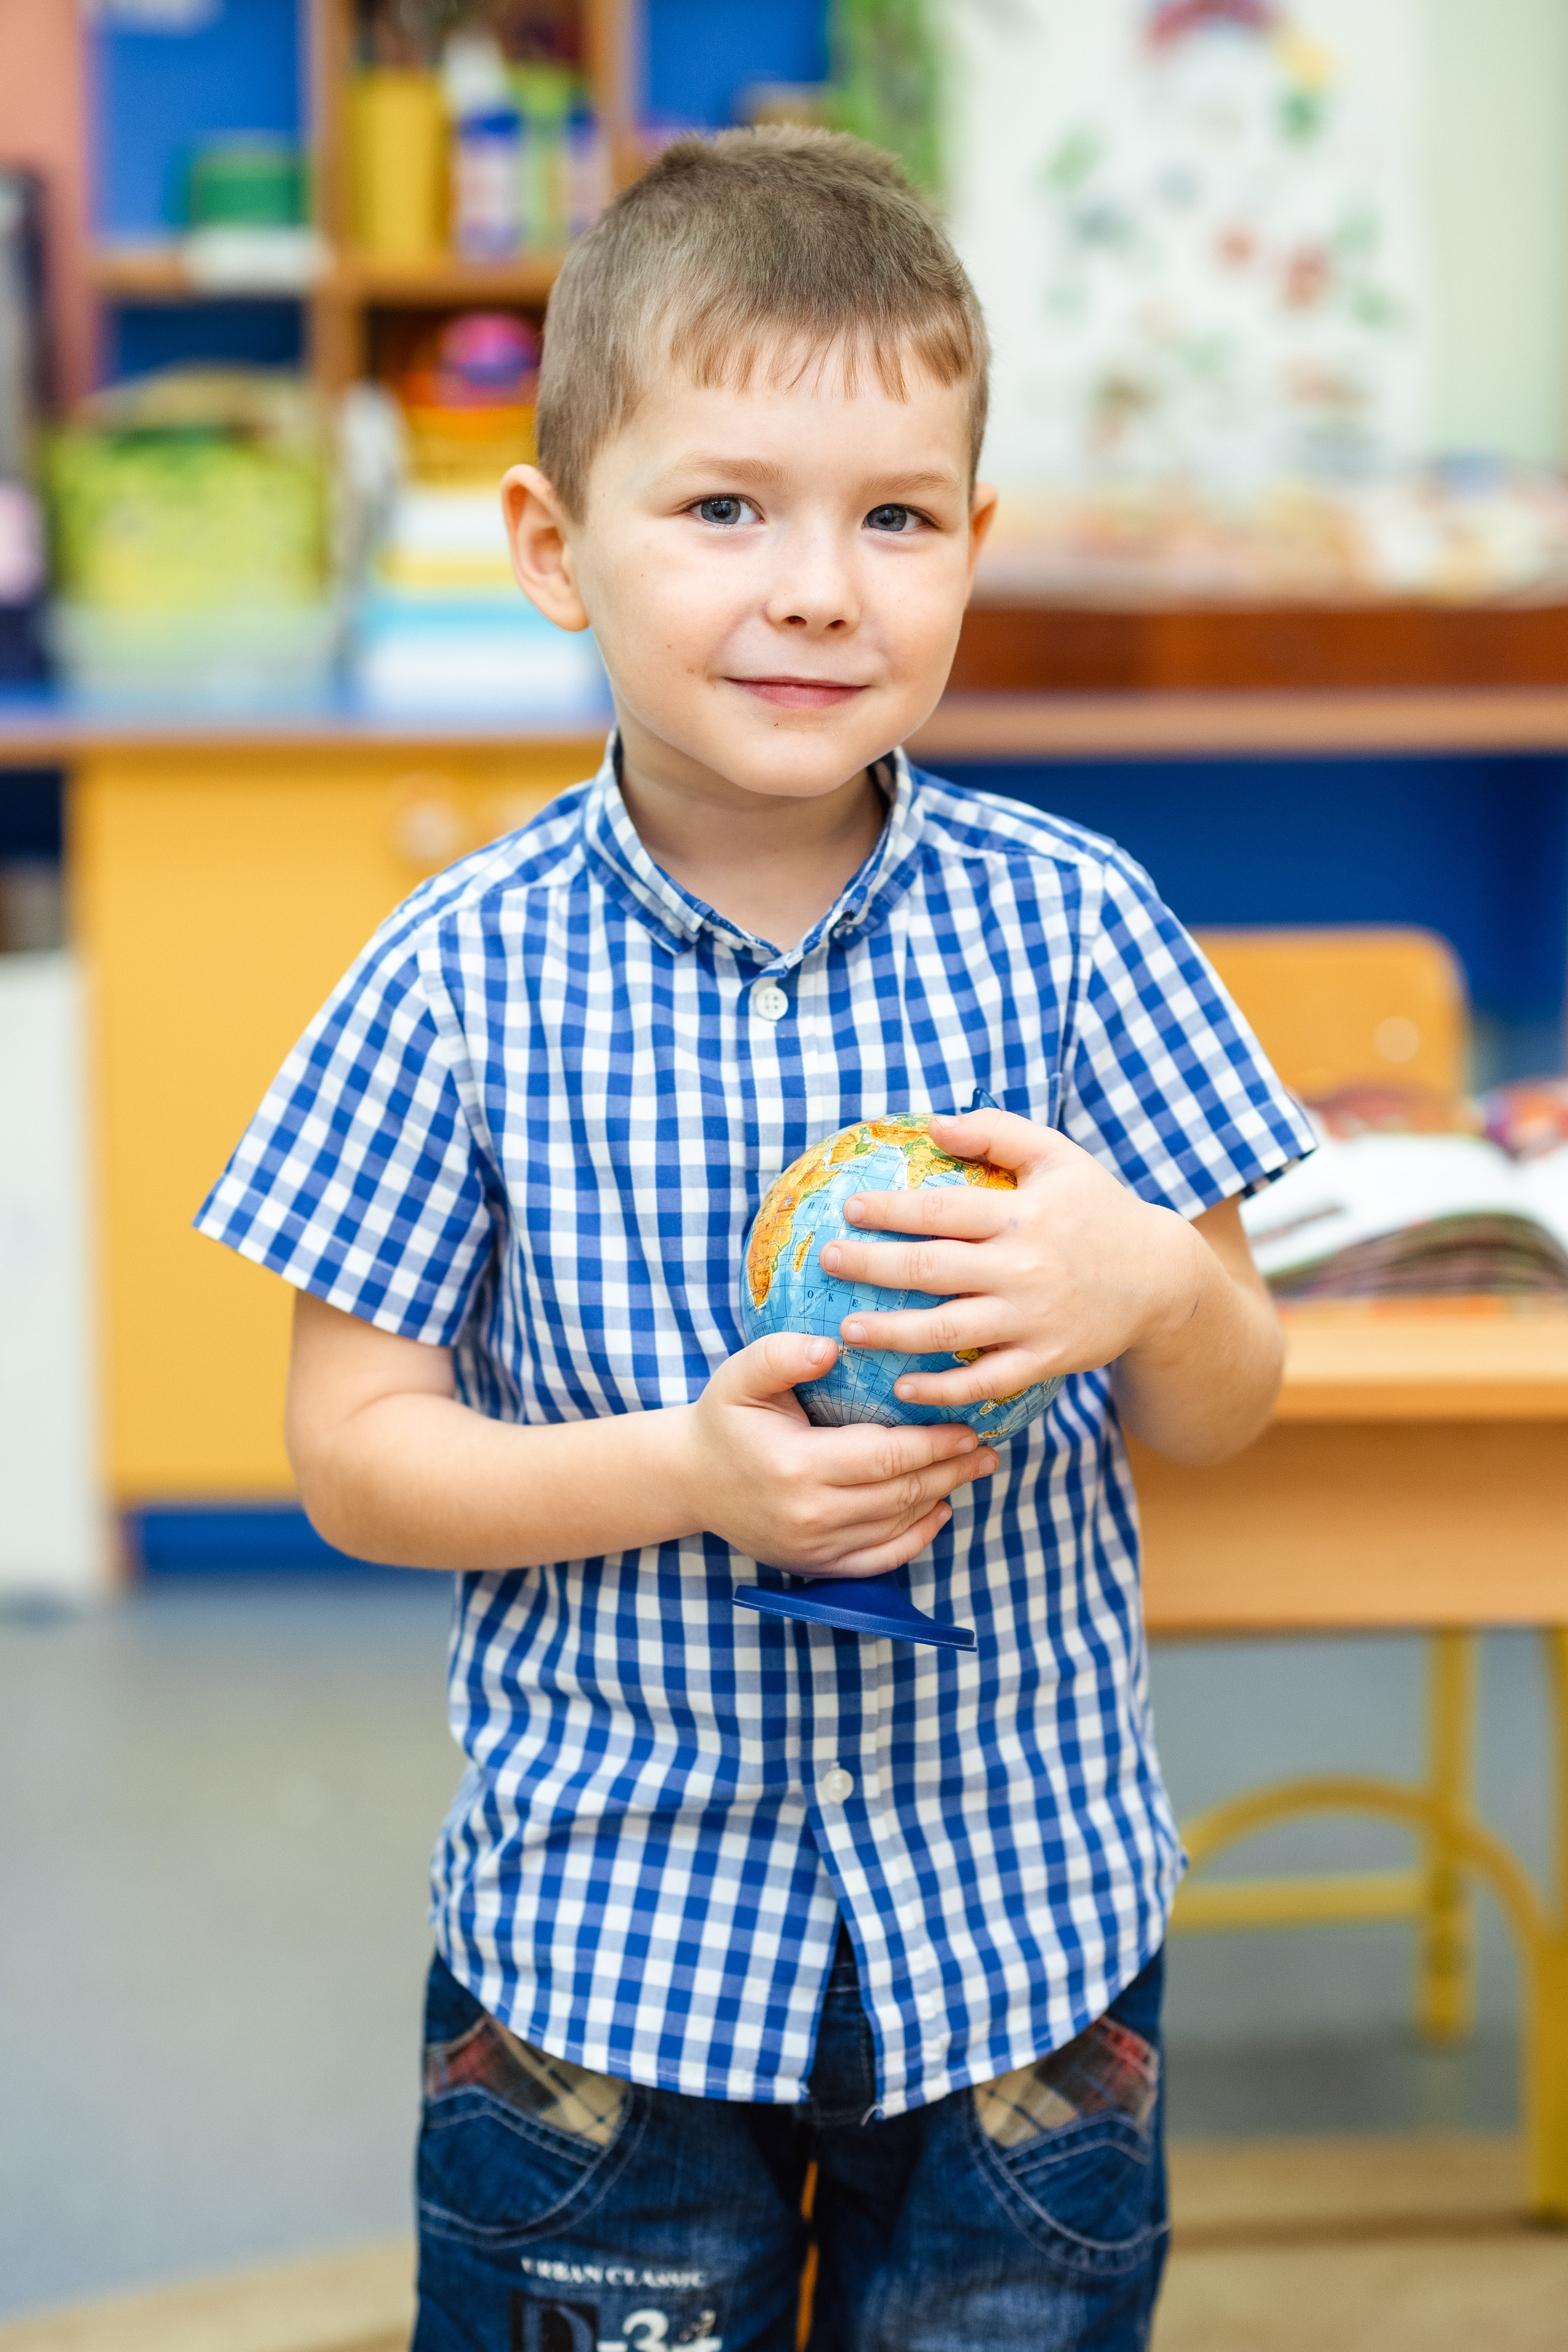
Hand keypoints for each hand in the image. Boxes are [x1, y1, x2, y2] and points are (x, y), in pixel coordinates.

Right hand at [680, 1333, 996, 1577]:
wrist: (690, 1479)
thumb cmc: (723, 1421)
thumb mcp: (740, 1377)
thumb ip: (781, 1355)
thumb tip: (831, 1347)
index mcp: (796, 1466)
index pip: (885, 1458)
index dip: (933, 1444)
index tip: (967, 1426)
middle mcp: (809, 1515)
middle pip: (900, 1494)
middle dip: (950, 1470)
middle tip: (985, 1449)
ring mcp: (813, 1547)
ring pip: (896, 1526)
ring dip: (940, 1497)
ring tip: (972, 1470)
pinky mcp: (816, 1565)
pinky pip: (879, 1559)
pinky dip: (916, 1538)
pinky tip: (938, 1512)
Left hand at [817, 1108, 1208, 1411]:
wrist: (1162, 1279)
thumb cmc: (1097, 1209)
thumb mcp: (1058, 1155)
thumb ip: (997, 1132)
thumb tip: (935, 1124)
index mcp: (1020, 1215)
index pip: (940, 1211)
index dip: (889, 1210)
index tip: (848, 1209)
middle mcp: (1023, 1268)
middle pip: (931, 1270)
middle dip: (871, 1267)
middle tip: (828, 1262)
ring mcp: (1033, 1319)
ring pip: (949, 1332)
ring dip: (893, 1333)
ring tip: (847, 1330)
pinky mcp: (1045, 1360)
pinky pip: (985, 1382)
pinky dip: (942, 1390)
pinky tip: (901, 1387)